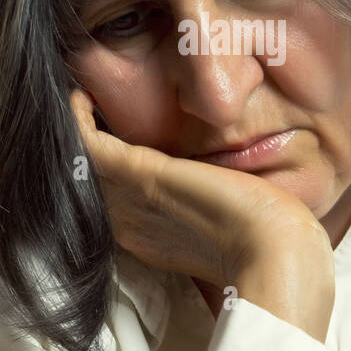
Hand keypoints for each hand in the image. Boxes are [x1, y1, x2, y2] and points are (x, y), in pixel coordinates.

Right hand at [69, 87, 334, 306]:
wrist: (275, 254)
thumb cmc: (270, 247)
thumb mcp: (238, 227)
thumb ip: (223, 213)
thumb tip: (236, 193)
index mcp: (154, 238)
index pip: (116, 203)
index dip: (107, 174)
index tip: (108, 139)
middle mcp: (132, 222)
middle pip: (92, 184)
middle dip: (83, 152)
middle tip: (82, 113)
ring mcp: (130, 199)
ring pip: (82, 166)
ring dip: (75, 133)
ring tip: (77, 100)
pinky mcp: (137, 173)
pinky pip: (86, 144)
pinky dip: (76, 120)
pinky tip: (78, 96)